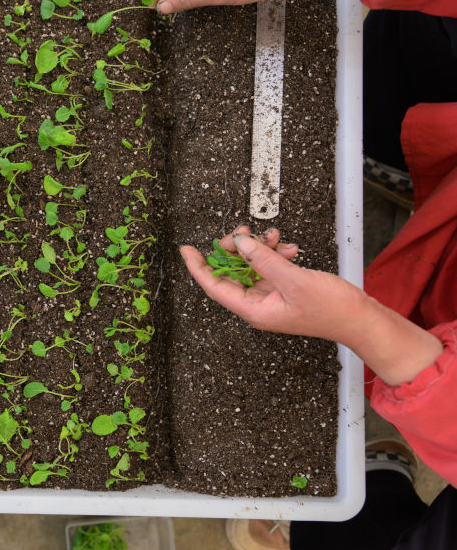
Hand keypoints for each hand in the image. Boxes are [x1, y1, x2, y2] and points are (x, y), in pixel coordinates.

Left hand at [181, 226, 443, 385]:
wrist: (362, 319)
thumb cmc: (332, 308)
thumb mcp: (295, 280)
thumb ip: (264, 260)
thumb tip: (240, 243)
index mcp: (253, 310)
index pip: (214, 286)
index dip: (198, 267)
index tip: (186, 249)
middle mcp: (258, 305)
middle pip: (232, 272)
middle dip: (235, 249)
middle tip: (242, 231)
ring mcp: (271, 297)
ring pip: (252, 266)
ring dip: (259, 248)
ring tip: (273, 236)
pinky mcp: (285, 289)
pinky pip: (270, 267)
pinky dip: (275, 254)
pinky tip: (288, 246)